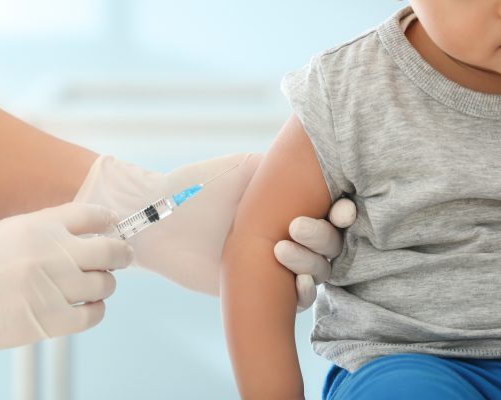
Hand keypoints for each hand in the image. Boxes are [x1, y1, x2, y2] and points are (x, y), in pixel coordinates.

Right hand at [0, 203, 132, 356]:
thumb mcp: (0, 236)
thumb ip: (41, 235)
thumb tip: (78, 242)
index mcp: (36, 225)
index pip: (93, 214)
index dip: (108, 222)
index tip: (112, 228)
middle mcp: (48, 252)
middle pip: (111, 249)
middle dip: (120, 254)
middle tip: (119, 258)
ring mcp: (49, 287)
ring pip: (106, 283)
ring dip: (104, 284)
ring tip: (92, 286)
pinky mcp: (44, 322)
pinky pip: (93, 315)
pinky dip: (95, 310)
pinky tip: (84, 308)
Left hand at [74, 154, 356, 309]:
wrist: (157, 220)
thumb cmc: (197, 188)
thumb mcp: (242, 170)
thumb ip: (282, 168)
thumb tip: (320, 161)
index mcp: (290, 205)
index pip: (332, 212)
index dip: (344, 213)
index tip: (341, 209)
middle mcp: (290, 235)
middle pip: (331, 243)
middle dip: (324, 238)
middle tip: (297, 228)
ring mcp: (279, 265)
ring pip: (319, 271)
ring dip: (313, 264)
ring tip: (284, 251)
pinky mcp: (263, 291)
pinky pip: (297, 299)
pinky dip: (305, 293)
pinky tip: (299, 284)